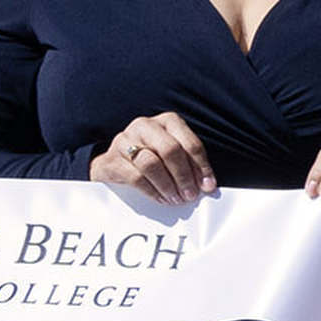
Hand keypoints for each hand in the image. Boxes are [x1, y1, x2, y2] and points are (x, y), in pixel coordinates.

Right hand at [93, 111, 216, 203]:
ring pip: (152, 164)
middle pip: (170, 150)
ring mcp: (126, 140)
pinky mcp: (113, 159)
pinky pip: (136, 177)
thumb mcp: (173, 155)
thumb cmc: (152, 157)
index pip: (190, 143)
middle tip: (190, 195)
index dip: (202, 167)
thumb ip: (191, 165)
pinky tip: (161, 198)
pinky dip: (152, 191)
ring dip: (168, 185)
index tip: (207, 186)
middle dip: (184, 176)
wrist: (114, 163)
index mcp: (168, 121)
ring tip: (176, 199)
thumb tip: (208, 185)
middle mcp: (146, 126)